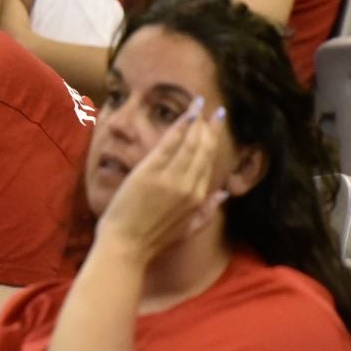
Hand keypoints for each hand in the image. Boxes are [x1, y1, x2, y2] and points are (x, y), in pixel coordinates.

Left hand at [95, 97, 227, 262]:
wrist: (127, 247)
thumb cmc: (151, 241)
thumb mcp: (187, 230)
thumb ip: (207, 212)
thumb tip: (223, 195)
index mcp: (198, 198)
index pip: (208, 163)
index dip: (213, 143)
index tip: (216, 127)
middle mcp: (189, 185)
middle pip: (203, 150)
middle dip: (210, 128)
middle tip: (216, 111)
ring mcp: (171, 177)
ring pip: (189, 143)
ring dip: (196, 122)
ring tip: (200, 104)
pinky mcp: (151, 172)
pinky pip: (169, 143)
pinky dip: (180, 127)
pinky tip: (187, 114)